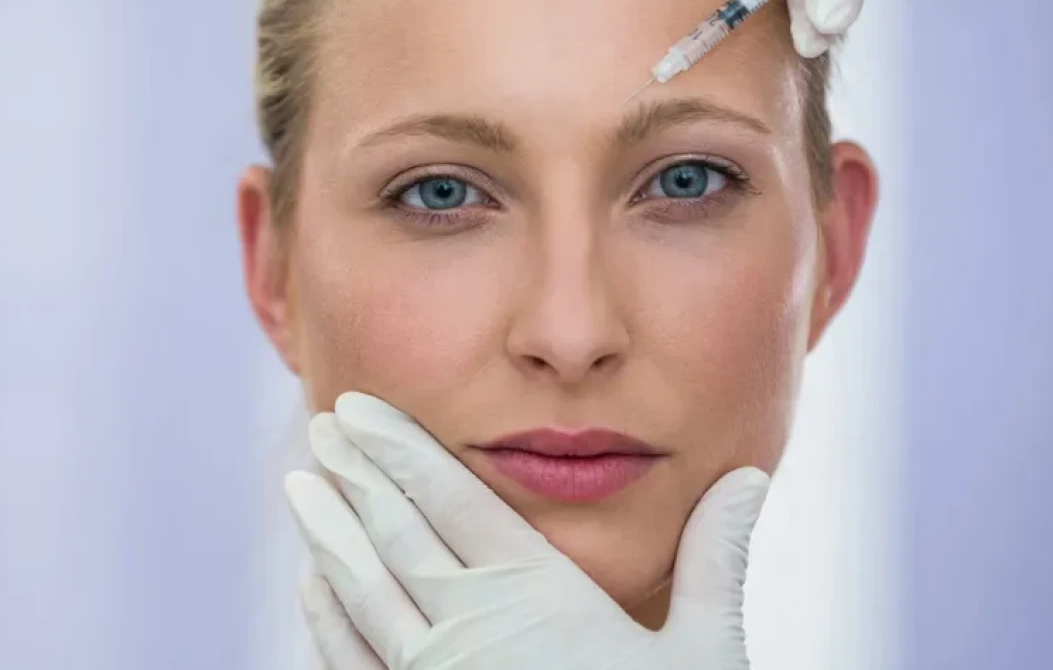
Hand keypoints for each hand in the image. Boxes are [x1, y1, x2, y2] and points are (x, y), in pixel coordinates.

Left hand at [283, 392, 770, 669]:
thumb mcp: (704, 654)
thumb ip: (716, 559)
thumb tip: (751, 476)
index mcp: (534, 597)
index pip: (449, 499)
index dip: (399, 448)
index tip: (359, 408)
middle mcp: (468, 632)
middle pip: (393, 534)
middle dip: (354, 474)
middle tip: (325, 423)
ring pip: (360, 593)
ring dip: (327, 534)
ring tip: (301, 485)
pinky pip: (353, 665)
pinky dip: (326, 619)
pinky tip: (314, 588)